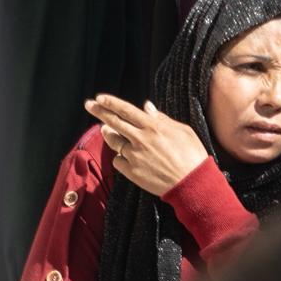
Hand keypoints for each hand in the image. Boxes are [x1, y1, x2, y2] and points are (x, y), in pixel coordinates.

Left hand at [85, 95, 208, 196]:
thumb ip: (162, 118)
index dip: (111, 103)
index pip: (127, 111)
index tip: (99, 97)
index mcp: (153, 127)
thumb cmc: (191, 154)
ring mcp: (133, 156)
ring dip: (108, 134)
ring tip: (106, 129)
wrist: (190, 182)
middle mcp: (140, 139)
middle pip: (114, 122)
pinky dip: (121, 156)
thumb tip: (146, 107)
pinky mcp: (131, 172)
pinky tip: (127, 155)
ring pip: (114, 141)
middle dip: (100, 111)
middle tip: (89, 104)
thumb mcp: (183, 130)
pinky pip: (118, 160)